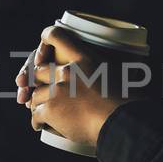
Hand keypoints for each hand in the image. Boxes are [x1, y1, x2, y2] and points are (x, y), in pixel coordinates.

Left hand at [13, 25, 127, 149]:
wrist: (121, 122)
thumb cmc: (127, 101)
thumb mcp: (119, 73)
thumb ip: (109, 67)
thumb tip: (120, 69)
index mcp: (84, 58)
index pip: (57, 36)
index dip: (46, 40)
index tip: (43, 49)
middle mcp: (67, 72)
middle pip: (39, 71)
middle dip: (40, 82)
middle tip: (44, 90)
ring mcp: (57, 91)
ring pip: (36, 95)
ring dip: (40, 104)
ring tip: (47, 113)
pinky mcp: (50, 110)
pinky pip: (35, 114)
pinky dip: (37, 121)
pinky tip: (41, 125)